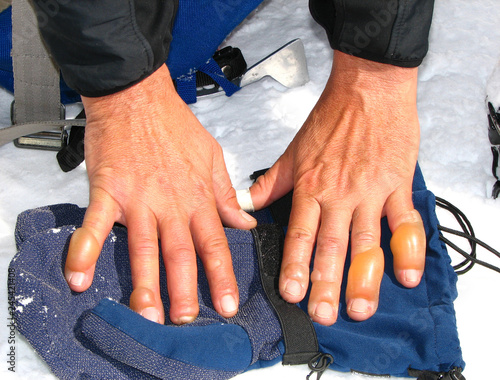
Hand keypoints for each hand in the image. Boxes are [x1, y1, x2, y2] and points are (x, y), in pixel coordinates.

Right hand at [64, 64, 256, 323]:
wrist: (137, 96)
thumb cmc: (174, 124)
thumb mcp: (213, 157)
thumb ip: (226, 194)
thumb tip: (245, 222)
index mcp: (198, 196)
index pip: (214, 243)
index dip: (221, 276)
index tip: (227, 303)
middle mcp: (171, 203)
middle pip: (181, 253)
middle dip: (185, 289)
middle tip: (187, 320)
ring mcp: (138, 199)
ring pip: (144, 246)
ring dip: (145, 281)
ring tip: (146, 313)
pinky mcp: (108, 191)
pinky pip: (95, 223)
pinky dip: (85, 248)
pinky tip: (79, 275)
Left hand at [249, 51, 425, 324]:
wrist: (367, 89)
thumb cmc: (332, 119)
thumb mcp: (293, 151)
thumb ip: (270, 183)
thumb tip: (246, 204)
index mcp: (311, 187)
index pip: (300, 234)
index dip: (295, 265)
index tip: (292, 293)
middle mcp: (339, 195)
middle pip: (331, 246)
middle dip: (326, 284)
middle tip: (323, 314)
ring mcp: (370, 192)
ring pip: (365, 241)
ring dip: (363, 277)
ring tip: (359, 307)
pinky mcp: (397, 185)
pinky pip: (404, 221)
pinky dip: (407, 249)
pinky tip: (406, 275)